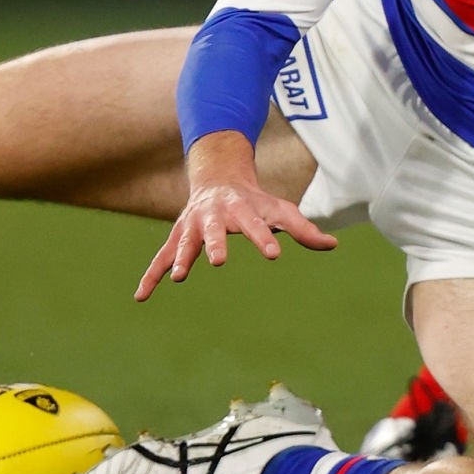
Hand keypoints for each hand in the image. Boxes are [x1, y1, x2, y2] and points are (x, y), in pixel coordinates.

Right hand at [135, 179, 336, 297]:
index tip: (274, 253)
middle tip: (218, 260)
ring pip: (185, 241)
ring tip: (178, 277)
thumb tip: (333, 245)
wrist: (218, 177)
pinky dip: (150, 276)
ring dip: (180, 257)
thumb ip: (303, 229)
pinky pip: (160, 257)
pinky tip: (141, 297)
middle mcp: (215, 215)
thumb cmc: (255, 200)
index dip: (265, 238)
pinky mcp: (177, 236)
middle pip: (216, 229)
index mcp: (243, 209)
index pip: (257, 224)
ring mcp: (193, 225)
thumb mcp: (280, 209)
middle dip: (216, 243)